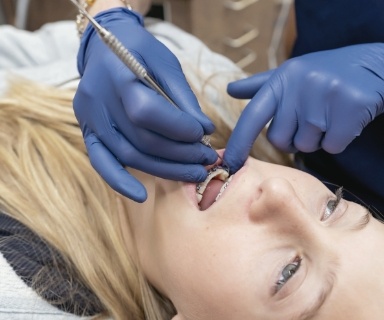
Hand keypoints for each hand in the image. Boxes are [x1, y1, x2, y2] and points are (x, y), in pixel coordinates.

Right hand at [75, 8, 216, 201]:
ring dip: (165, 169)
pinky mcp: (88, 132)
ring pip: (129, 155)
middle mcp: (99, 102)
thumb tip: (205, 130)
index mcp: (118, 76)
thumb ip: (183, 98)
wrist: (104, 48)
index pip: (147, 112)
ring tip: (194, 172)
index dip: (179, 128)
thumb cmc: (140, 51)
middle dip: (181, 154)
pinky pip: (101, 162)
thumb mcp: (166, 63)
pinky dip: (120, 182)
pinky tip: (142, 196)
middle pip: (142, 140)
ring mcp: (90, 120)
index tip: (204, 133)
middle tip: (207, 158)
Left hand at [224, 43, 383, 172]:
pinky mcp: (350, 108)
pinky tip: (345, 120)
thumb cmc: (325, 74)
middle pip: (280, 140)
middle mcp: (299, 86)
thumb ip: (259, 85)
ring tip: (329, 115)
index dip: (238, 142)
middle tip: (309, 120)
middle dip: (292, 139)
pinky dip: (337, 141)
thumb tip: (229, 90)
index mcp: (282, 79)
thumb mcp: (290, 73)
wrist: (374, 65)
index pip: (252, 116)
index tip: (229, 163)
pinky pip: (332, 147)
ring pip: (306, 146)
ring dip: (316, 139)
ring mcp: (325, 96)